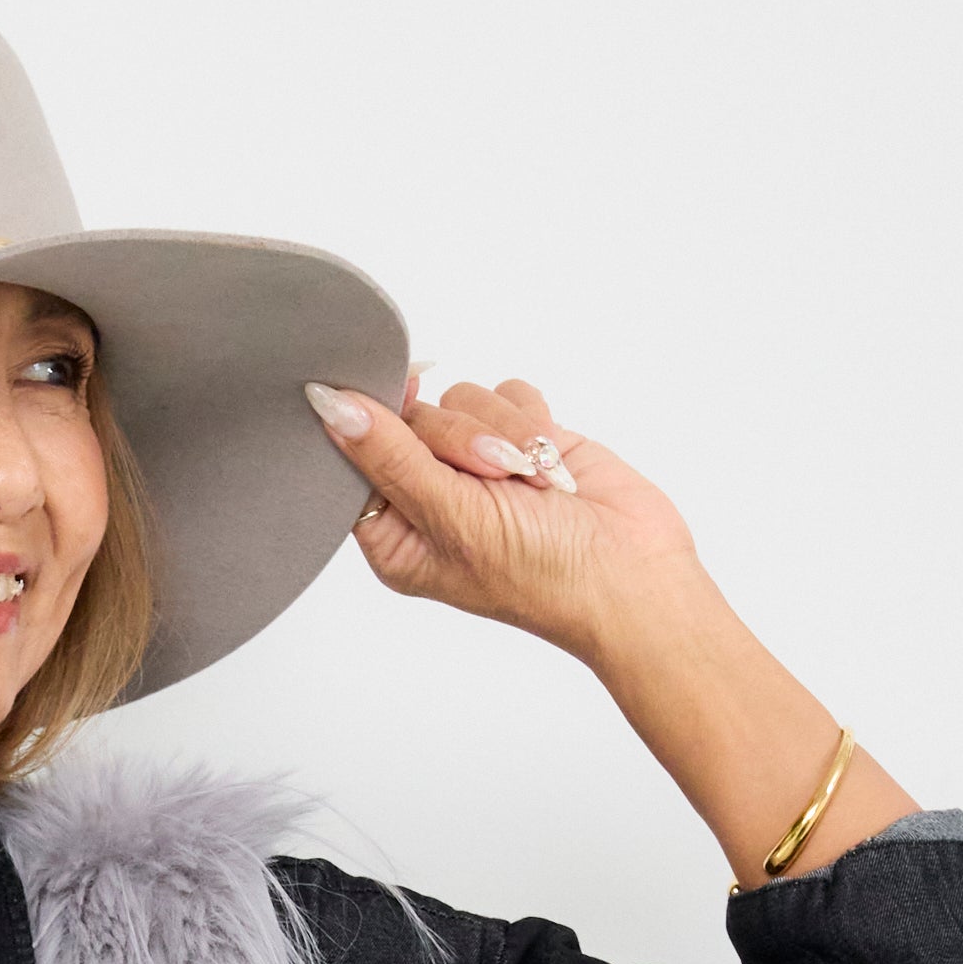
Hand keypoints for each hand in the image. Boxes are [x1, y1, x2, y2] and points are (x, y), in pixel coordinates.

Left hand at [305, 372, 700, 670]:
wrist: (633, 573)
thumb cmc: (539, 573)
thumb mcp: (450, 517)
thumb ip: (388, 456)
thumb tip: (329, 405)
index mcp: (395, 534)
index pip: (356, 457)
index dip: (377, 428)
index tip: (402, 413)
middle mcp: (431, 496)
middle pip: (412, 418)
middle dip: (462, 440)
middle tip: (498, 478)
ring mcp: (478, 464)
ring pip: (463, 398)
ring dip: (505, 433)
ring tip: (533, 482)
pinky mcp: (522, 435)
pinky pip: (507, 390)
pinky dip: (533, 420)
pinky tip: (552, 462)